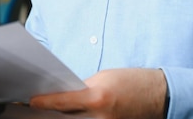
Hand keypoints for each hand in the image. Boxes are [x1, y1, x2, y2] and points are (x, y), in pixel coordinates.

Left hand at [29, 68, 167, 118]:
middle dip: (52, 114)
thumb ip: (83, 90)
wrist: (160, 94)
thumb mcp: (103, 78)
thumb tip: (64, 99)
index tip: (31, 101)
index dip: (44, 102)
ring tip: (51, 113)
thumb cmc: (131, 82)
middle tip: (37, 109)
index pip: (62, 102)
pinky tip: (71, 117)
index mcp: (97, 98)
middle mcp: (101, 118)